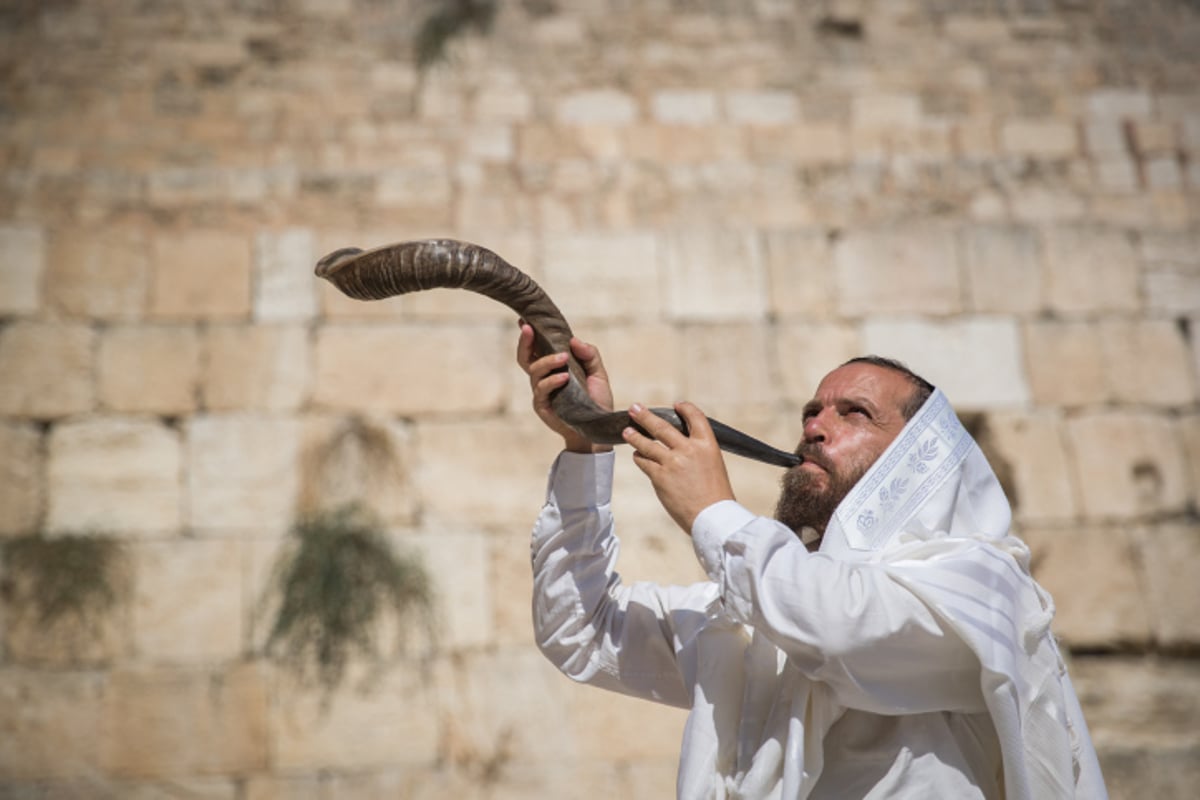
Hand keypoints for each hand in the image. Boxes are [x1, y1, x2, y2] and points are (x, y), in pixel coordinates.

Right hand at [517, 322, 613, 453]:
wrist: (599, 427)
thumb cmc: (596, 400)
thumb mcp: (598, 373)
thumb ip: (589, 354)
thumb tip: (573, 340)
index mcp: (553, 367)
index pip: (537, 348)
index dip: (529, 334)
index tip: (525, 319)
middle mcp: (543, 378)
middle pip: (524, 357)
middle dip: (524, 341)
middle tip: (529, 328)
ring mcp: (541, 392)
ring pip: (534, 371)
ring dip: (547, 361)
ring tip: (564, 358)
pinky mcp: (542, 407)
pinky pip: (542, 390)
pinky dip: (552, 381)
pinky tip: (564, 377)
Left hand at [623, 401, 734, 534]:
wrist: (712, 517)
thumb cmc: (715, 495)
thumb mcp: (713, 465)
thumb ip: (697, 452)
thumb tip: (677, 444)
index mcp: (707, 445)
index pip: (696, 417)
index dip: (685, 408)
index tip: (677, 405)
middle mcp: (688, 449)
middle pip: (662, 427)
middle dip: (645, 416)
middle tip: (634, 408)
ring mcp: (672, 462)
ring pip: (647, 444)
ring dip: (635, 436)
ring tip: (627, 431)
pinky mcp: (659, 476)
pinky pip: (644, 462)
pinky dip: (640, 458)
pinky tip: (638, 456)